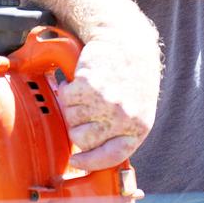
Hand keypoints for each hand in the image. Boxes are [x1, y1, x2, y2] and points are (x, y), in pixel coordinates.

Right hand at [57, 23, 161, 171]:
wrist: (127, 41)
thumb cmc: (132, 75)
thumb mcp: (138, 108)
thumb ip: (122, 132)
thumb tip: (94, 154)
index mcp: (138, 128)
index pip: (109, 157)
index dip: (89, 161)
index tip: (76, 161)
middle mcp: (122, 118)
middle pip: (82, 140)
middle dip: (78, 127)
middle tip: (85, 111)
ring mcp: (104, 102)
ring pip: (70, 119)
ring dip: (73, 106)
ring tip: (88, 92)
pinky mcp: (88, 85)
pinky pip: (65, 99)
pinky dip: (67, 90)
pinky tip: (81, 81)